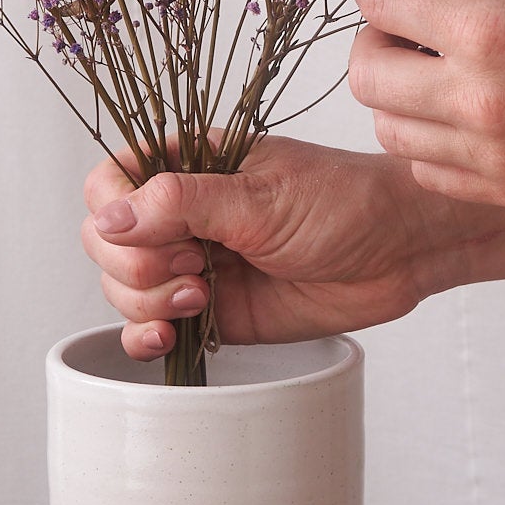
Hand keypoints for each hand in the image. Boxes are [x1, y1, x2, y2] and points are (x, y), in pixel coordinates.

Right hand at [80, 135, 502, 362]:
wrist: (400, 251)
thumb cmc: (344, 203)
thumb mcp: (262, 197)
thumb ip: (182, 203)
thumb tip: (110, 217)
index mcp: (188, 166)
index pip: (108, 185)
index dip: (116, 216)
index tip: (164, 235)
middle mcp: (182, 215)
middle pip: (105, 243)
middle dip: (136, 267)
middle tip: (197, 269)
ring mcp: (193, 265)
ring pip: (122, 288)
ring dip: (145, 303)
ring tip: (204, 298)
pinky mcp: (211, 311)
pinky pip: (150, 328)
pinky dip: (144, 337)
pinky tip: (168, 337)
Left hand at [348, 0, 504, 210]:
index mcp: (487, 31)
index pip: (380, 3)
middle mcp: (478, 98)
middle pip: (364, 75)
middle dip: (374, 40)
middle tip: (402, 27)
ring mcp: (490, 155)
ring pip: (387, 128)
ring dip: (396, 95)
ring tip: (433, 73)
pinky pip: (427, 169)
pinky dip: (428, 139)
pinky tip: (460, 114)